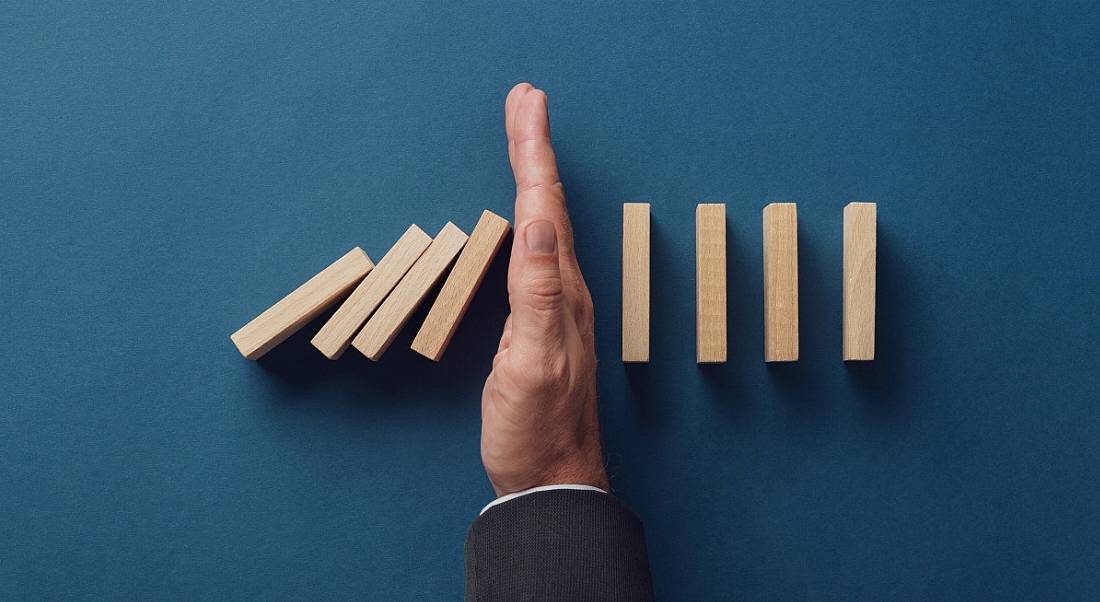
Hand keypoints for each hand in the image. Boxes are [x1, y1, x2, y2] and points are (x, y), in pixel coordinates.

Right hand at [480, 83, 608, 495]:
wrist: (551, 478)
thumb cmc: (536, 429)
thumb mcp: (532, 364)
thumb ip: (538, 296)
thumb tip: (539, 224)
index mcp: (560, 291)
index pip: (544, 206)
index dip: (534, 151)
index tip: (527, 102)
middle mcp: (563, 290)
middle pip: (547, 203)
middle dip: (535, 147)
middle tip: (526, 100)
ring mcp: (554, 306)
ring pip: (543, 223)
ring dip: (533, 174)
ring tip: (525, 137)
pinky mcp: (540, 323)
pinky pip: (535, 253)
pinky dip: (527, 216)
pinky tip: (524, 216)